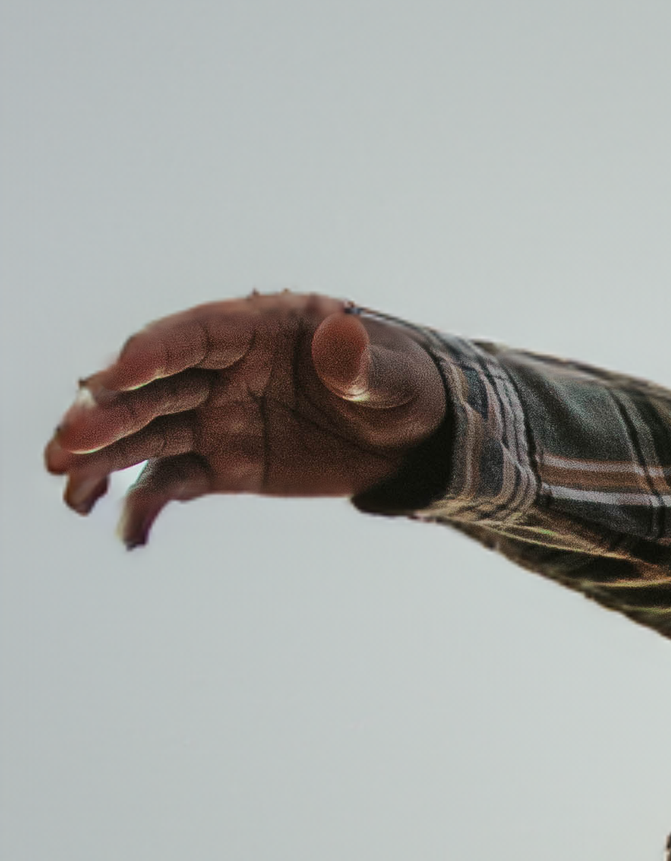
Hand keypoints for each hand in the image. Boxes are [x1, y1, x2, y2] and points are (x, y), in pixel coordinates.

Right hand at [44, 294, 447, 546]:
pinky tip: (128, 534)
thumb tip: (342, 342)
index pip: (193, 335)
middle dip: (108, 414)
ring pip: (148, 435)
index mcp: (258, 327)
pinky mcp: (221, 464)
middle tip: (66, 443)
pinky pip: (172, 484)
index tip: (111, 378)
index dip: (152, 354)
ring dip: (104, 458)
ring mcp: (215, 417)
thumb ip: (363, 361)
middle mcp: (222, 370)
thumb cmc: (404, 384)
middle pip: (153, 389)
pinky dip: (146, 506)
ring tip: (67, 486)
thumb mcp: (395, 374)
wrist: (414, 436)